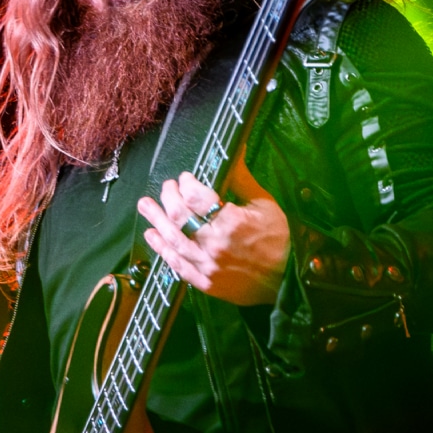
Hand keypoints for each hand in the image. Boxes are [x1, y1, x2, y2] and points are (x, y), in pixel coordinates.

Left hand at [137, 156, 289, 306]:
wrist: (287, 281)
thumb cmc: (278, 239)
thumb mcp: (265, 205)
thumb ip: (242, 180)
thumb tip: (236, 151)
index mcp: (232, 221)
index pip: (195, 197)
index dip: (185, 184)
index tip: (184, 178)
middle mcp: (216, 243)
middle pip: (179, 216)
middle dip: (168, 197)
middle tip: (165, 187)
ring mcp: (208, 265)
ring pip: (173, 239)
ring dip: (155, 220)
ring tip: (145, 205)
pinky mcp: (204, 282)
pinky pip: (177, 264)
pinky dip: (161, 249)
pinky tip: (151, 235)